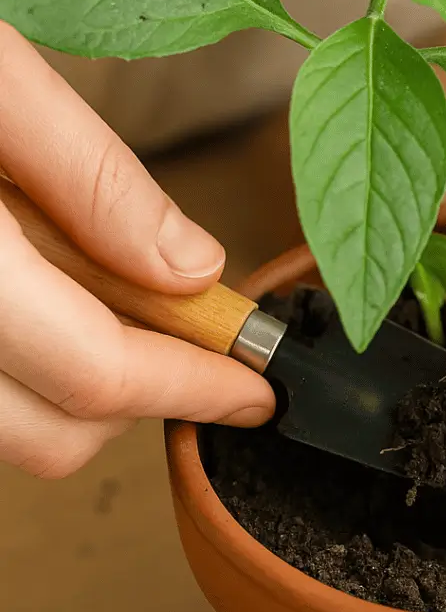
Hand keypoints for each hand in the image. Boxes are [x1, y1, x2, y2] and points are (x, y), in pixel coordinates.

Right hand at [0, 21, 274, 478]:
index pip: (96, 375)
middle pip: (52, 435)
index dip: (196, 389)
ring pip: (1, 428)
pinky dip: (12, 366)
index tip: (255, 388)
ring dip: (68, 382)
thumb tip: (191, 268)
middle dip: (137, 394)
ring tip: (76, 277)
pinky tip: (21, 287)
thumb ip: (91, 176)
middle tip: (179, 323)